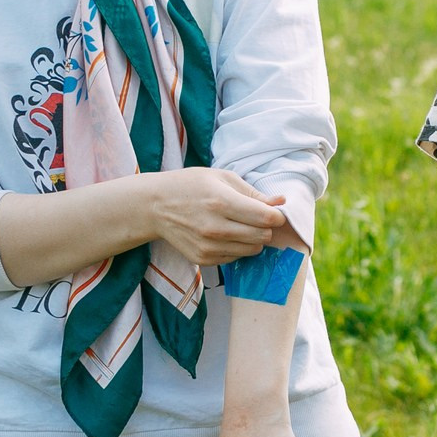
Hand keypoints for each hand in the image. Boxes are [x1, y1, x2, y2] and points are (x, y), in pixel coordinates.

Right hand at [146, 169, 287, 266]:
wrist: (155, 206)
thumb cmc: (190, 186)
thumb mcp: (221, 177)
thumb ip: (253, 192)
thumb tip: (281, 201)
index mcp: (221, 202)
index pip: (265, 218)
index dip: (277, 216)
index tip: (274, 211)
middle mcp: (215, 228)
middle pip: (262, 236)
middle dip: (266, 227)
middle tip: (256, 217)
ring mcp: (208, 247)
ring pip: (252, 249)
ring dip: (254, 238)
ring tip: (240, 224)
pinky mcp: (203, 259)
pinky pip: (236, 258)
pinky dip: (238, 247)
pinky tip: (226, 234)